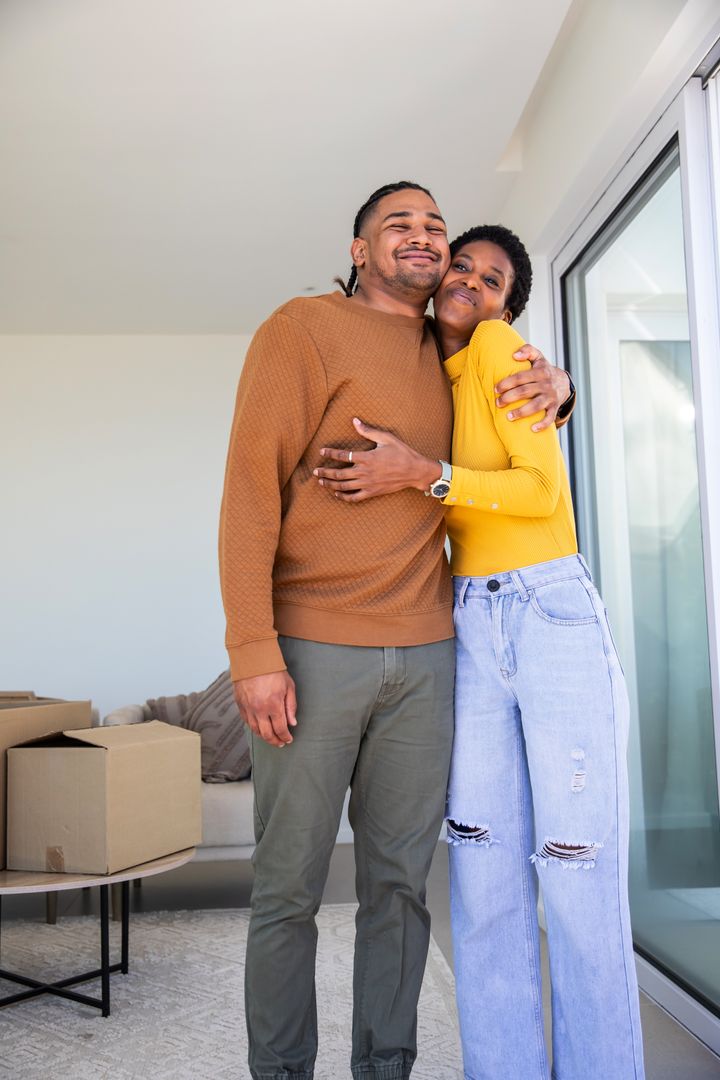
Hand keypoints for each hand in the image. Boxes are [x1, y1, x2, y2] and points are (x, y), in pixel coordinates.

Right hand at [233, 671, 296, 746]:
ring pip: (255, 730)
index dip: (285, 737)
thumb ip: (291, 706)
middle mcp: (259, 709)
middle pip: (267, 734)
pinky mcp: (240, 704)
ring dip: (263, 736)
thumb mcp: (289, 686)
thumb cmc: (273, 671)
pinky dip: (253, 727)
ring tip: (270, 737)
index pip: (280, 729)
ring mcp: (248, 708)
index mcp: (274, 705)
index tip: (288, 739)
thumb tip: (292, 723)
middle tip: (280, 743)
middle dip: (275, 741)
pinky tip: (259, 728)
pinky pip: (246, 721)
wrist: (253, 658)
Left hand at [313, 418, 440, 501]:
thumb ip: (368, 431)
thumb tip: (354, 421)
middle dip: (325, 473)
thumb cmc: (402, 452)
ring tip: (321, 482)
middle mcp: (365, 472)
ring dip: (330, 485)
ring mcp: (368, 484)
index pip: (343, 456)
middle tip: (315, 471)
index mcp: (367, 458)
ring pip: (344, 486)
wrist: (415, 471)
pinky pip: (354, 497)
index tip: (322, 452)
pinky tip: (337, 494)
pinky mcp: (372, 492)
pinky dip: (344, 497)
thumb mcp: (386, 438)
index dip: (330, 454)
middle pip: (339, 474)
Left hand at [494, 344, 572, 431]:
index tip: (496, 389)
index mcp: (540, 372)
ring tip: (508, 417)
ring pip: (536, 405)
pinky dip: (543, 424)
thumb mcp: (538, 357)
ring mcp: (551, 397)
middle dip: (510, 398)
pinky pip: (550, 417)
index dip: (507, 383)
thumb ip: (527, 350)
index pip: (521, 377)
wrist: (564, 383)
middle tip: (498, 403)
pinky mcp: (554, 407)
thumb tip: (514, 355)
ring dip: (522, 412)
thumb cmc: (544, 370)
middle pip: (525, 391)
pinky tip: (532, 429)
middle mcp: (546, 384)